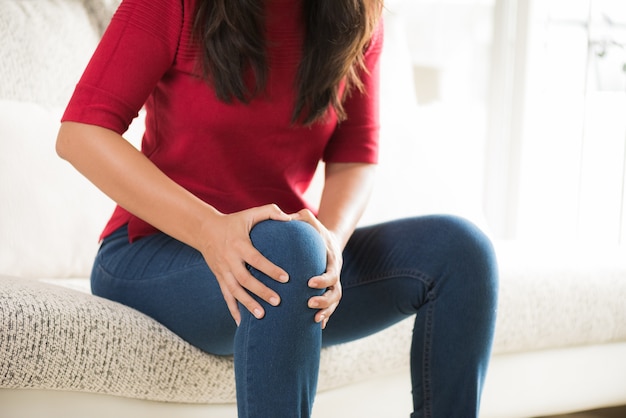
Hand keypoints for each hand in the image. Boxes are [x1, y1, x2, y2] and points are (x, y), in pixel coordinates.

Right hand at [198, 204, 291, 324]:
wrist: (204, 230)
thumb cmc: (234, 221)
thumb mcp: (250, 214)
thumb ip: (270, 212)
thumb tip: (290, 218)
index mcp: (239, 244)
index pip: (256, 259)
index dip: (270, 269)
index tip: (286, 278)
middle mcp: (229, 260)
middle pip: (245, 279)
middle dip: (261, 291)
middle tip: (278, 301)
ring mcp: (223, 271)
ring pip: (235, 291)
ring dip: (247, 304)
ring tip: (262, 316)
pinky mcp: (219, 278)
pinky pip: (226, 297)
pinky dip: (233, 311)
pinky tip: (241, 324)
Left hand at [292, 209, 342, 328]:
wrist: (328, 240)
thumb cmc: (314, 231)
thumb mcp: (309, 221)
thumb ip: (301, 218)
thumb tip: (287, 217)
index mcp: (332, 260)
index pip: (331, 272)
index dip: (323, 279)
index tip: (309, 283)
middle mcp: (335, 274)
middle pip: (336, 291)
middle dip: (324, 300)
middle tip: (309, 304)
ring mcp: (333, 284)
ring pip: (335, 302)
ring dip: (326, 311)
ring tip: (314, 320)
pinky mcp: (327, 290)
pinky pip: (329, 306)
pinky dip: (325, 317)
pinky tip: (316, 327)